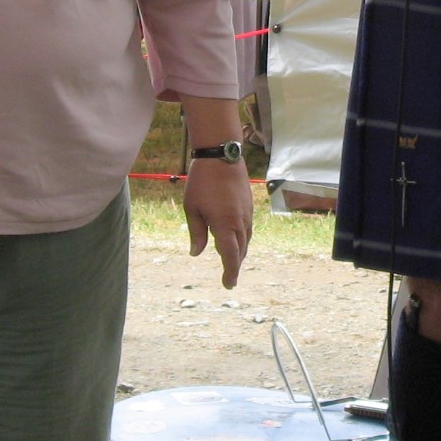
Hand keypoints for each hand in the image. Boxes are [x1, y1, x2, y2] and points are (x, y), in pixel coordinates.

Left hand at [184, 159, 252, 288]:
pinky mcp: (249, 205)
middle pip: (240, 250)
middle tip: (230, 278)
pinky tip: (237, 239)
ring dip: (240, 253)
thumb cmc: (202, 181)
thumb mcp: (192, 208)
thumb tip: (196, 253)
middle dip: (235, 265)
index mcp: (224, 224)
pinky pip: (248, 228)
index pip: (230, 255)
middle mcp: (239, 221)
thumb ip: (197, 233)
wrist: (222, 155)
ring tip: (233, 262)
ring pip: (246, 240)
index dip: (230, 272)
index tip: (229, 285)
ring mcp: (247, 213)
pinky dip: (243, 239)